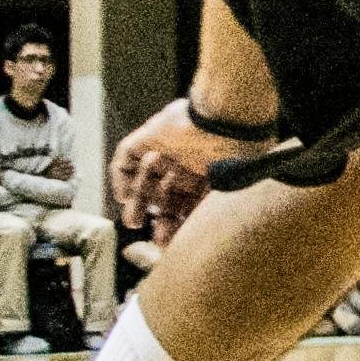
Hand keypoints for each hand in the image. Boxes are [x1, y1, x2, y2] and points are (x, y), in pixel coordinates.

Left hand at [110, 98, 274, 242]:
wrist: (225, 121)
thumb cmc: (237, 157)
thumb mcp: (230, 194)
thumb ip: (213, 214)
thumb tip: (198, 236)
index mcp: (207, 176)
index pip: (187, 205)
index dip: (177, 224)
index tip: (170, 239)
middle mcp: (185, 165)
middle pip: (164, 197)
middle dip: (158, 218)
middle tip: (154, 233)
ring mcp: (165, 152)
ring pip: (144, 182)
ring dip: (139, 203)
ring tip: (135, 220)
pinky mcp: (146, 140)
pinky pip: (125, 161)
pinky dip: (122, 180)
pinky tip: (126, 195)